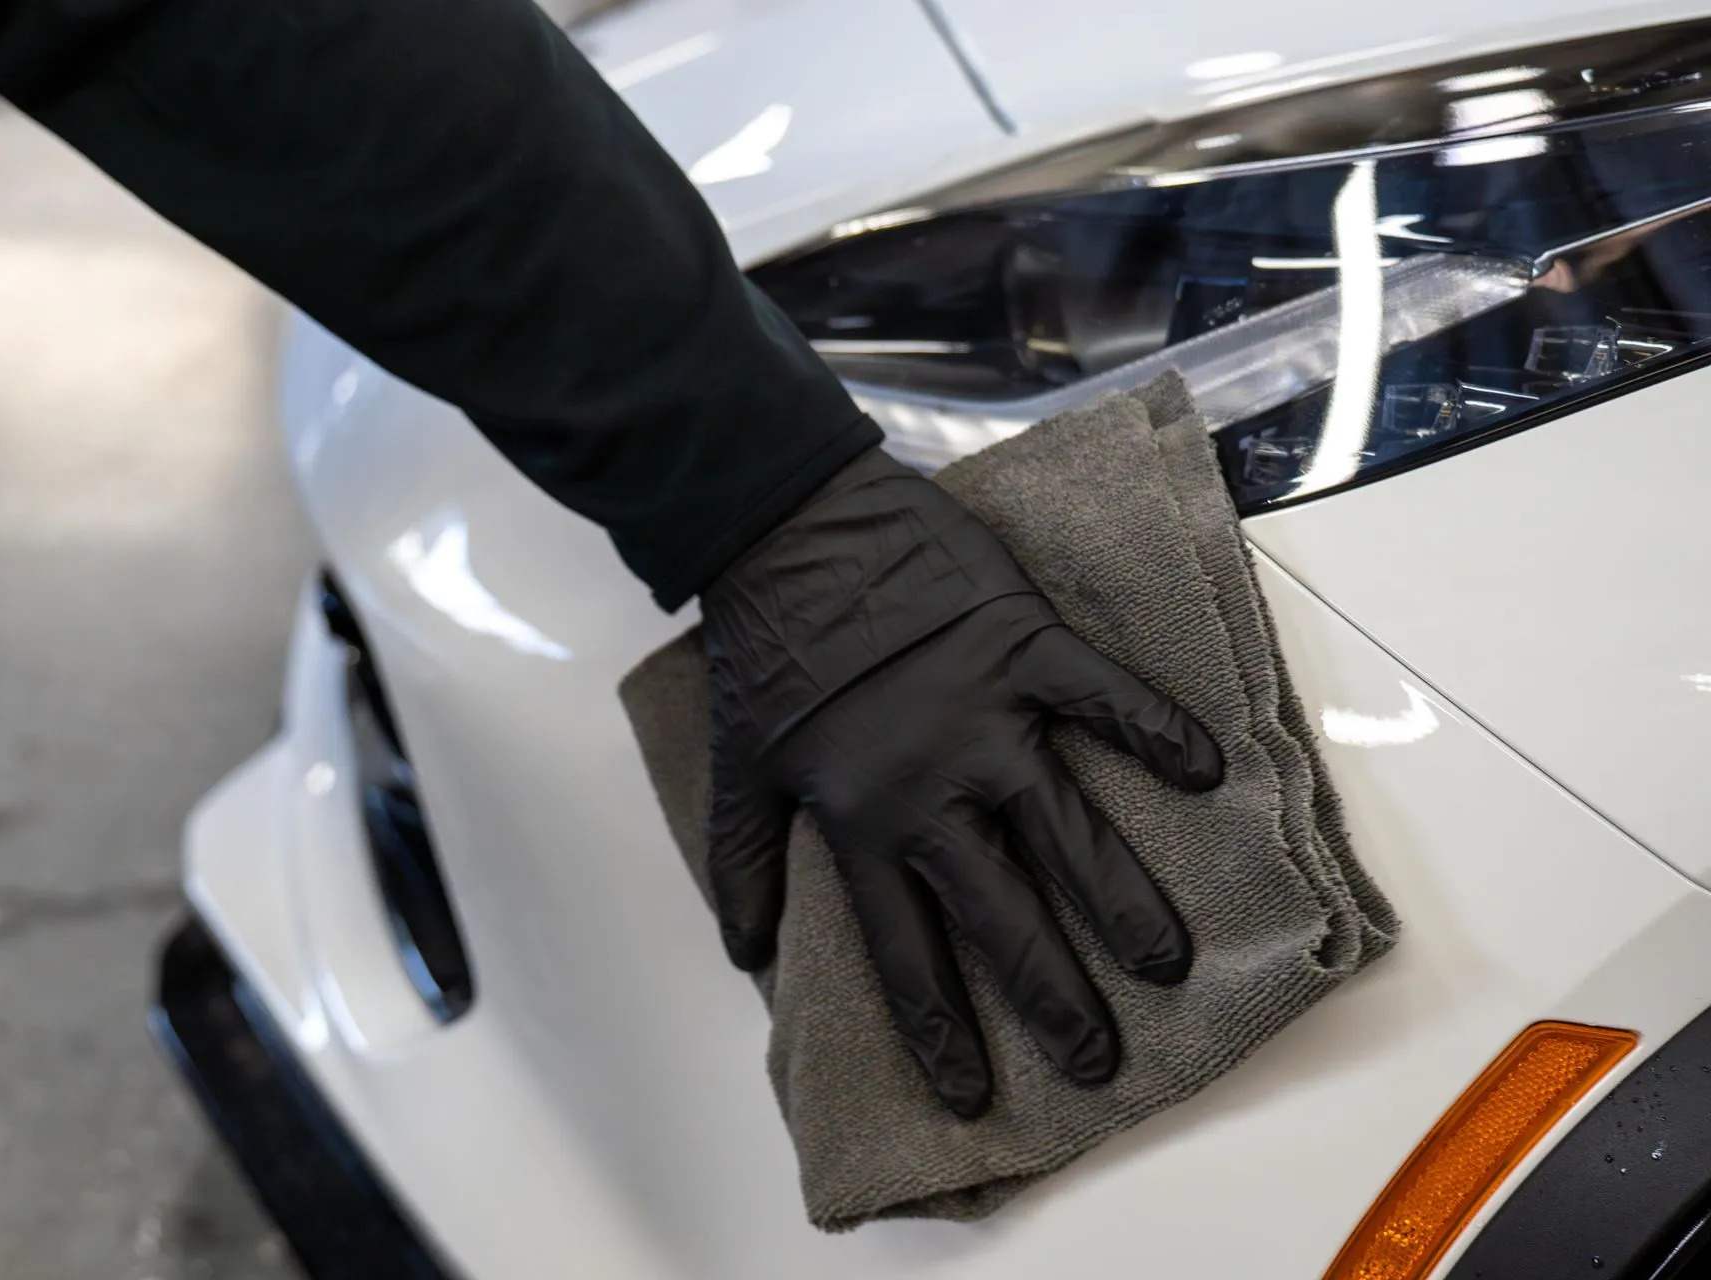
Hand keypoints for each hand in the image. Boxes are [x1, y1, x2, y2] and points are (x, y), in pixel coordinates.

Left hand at [701, 448, 1220, 1117]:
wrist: (787, 527)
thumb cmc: (765, 648)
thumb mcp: (741, 766)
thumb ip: (744, 863)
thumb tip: (745, 954)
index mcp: (860, 821)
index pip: (906, 952)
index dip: (940, 1029)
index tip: (971, 1096)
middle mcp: (930, 787)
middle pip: (1001, 913)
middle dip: (1053, 995)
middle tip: (1100, 1059)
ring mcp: (984, 717)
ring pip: (1065, 828)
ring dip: (1120, 899)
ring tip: (1167, 960)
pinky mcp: (1023, 646)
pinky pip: (1104, 696)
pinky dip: (1156, 730)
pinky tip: (1205, 773)